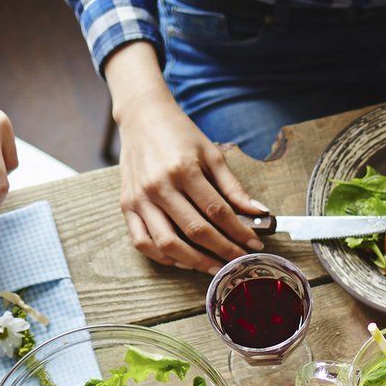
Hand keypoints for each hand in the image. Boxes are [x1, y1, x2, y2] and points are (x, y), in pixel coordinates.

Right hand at [116, 95, 266, 272]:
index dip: (239, 232)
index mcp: (183, 170)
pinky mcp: (126, 205)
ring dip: (194, 262)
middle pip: (195, 231)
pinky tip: (183, 260)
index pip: (217, 211)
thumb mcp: (211, 153)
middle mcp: (159, 186)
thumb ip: (233, 186)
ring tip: (214, 268)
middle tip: (238, 262)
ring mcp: (139, 198)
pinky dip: (163, 257)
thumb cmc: (179, 134)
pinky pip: (142, 242)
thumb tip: (258, 212)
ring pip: (167, 243)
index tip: (255, 244)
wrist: (142, 117)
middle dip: (222, 251)